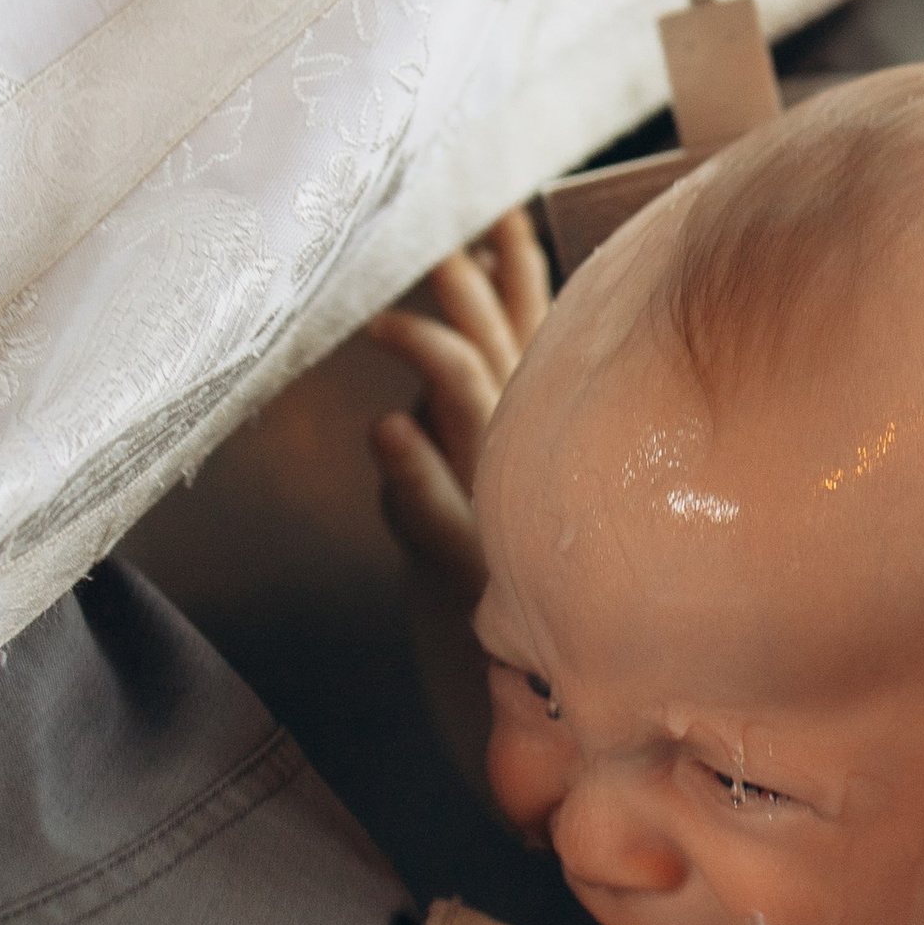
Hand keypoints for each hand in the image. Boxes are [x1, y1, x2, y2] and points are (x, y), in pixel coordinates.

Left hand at [364, 208, 550, 609]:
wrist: (535, 715)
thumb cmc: (498, 602)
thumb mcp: (484, 507)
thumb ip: (462, 436)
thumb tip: (428, 371)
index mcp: (536, 436)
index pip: (532, 331)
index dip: (516, 266)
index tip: (497, 210)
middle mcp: (523, 462)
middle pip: (502, 350)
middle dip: (473, 289)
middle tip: (439, 234)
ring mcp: (495, 513)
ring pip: (475, 413)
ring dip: (436, 358)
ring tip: (387, 320)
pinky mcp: (462, 573)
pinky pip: (434, 517)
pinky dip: (410, 474)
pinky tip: (387, 432)